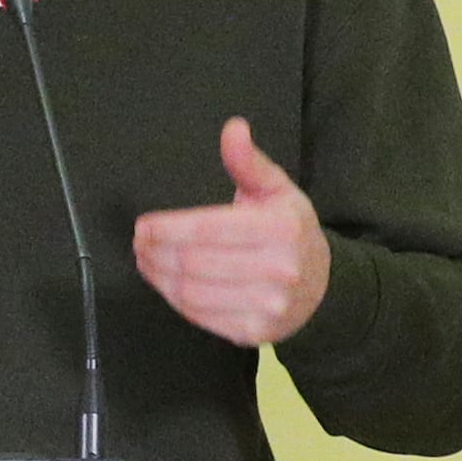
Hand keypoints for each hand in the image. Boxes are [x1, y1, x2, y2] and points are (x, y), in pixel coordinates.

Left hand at [132, 119, 331, 346]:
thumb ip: (249, 162)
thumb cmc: (290, 232)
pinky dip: (173, 299)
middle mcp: (278, 270)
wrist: (322, 288)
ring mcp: (266, 305)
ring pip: (192, 292)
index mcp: (281, 229)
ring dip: (158, 276)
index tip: (144, 225)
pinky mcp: (252, 332)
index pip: (209, 229)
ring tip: (144, 260)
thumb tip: (233, 128)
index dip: (168, 228)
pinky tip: (164, 282)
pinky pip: (199, 316)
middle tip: (139, 243)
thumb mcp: (277, 191)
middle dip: (156, 252)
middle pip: (194, 262)